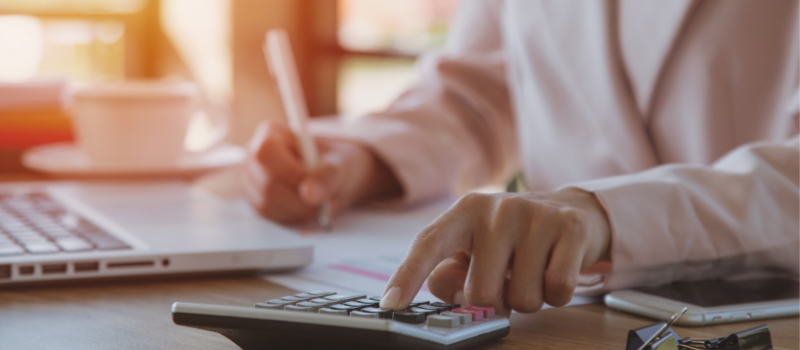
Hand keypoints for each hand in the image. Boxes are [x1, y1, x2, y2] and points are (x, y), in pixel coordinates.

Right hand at [243, 121, 400, 223]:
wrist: (337, 177)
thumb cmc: (337, 163)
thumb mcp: (341, 164)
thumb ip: (327, 175)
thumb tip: (309, 194)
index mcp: (271, 135)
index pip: (265, 154)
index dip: (289, 173)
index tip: (313, 185)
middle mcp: (255, 156)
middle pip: (267, 184)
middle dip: (299, 199)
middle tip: (324, 200)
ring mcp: (253, 181)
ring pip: (268, 204)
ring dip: (299, 210)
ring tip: (320, 204)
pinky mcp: (258, 202)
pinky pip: (271, 217)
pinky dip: (294, 217)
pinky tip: (309, 209)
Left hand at [380, 188, 610, 313]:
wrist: (572, 210)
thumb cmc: (512, 239)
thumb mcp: (475, 249)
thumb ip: (451, 274)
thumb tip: (446, 293)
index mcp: (464, 212)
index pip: (428, 244)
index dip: (407, 276)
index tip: (391, 305)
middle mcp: (497, 208)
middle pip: (482, 293)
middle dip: (497, 301)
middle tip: (507, 281)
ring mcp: (535, 215)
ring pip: (523, 298)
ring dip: (529, 299)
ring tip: (532, 272)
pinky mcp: (570, 227)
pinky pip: (558, 290)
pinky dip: (557, 295)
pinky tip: (554, 270)